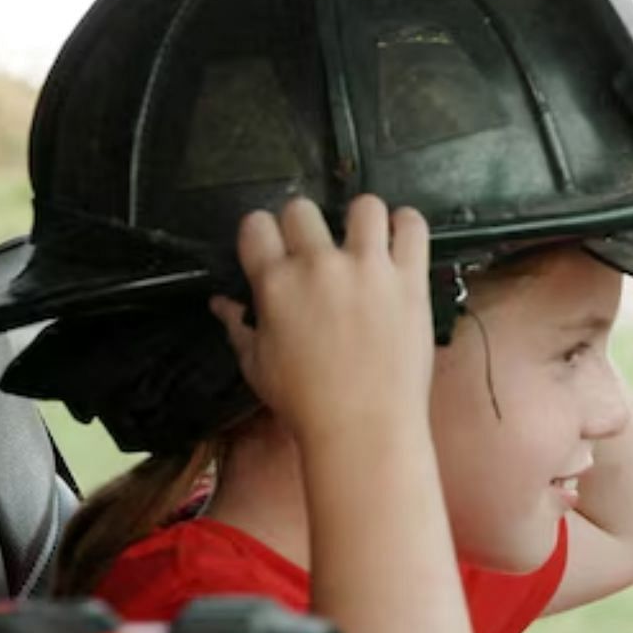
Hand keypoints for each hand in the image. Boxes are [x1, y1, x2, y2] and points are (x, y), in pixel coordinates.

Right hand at [209, 196, 433, 446]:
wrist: (364, 426)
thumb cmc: (305, 403)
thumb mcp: (257, 366)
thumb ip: (238, 327)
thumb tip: (221, 303)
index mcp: (275, 283)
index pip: (255, 225)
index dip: (262, 234)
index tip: (274, 249)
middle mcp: (319, 266)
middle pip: (302, 209)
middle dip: (304, 226)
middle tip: (317, 253)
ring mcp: (368, 269)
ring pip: (363, 206)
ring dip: (359, 221)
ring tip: (364, 243)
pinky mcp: (409, 279)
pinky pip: (412, 228)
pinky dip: (406, 226)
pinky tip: (399, 240)